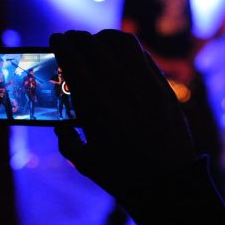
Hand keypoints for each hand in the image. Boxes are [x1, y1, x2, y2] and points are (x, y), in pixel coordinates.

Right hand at [50, 30, 195, 198]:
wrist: (169, 186)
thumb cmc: (123, 178)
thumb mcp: (85, 162)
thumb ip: (67, 140)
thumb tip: (60, 124)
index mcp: (97, 109)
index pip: (74, 63)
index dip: (62, 46)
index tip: (55, 39)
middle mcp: (122, 92)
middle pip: (95, 47)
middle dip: (78, 39)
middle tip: (71, 40)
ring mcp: (147, 88)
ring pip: (123, 43)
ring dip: (105, 38)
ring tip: (97, 42)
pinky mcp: (165, 89)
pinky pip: (144, 56)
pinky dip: (128, 49)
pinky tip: (120, 54)